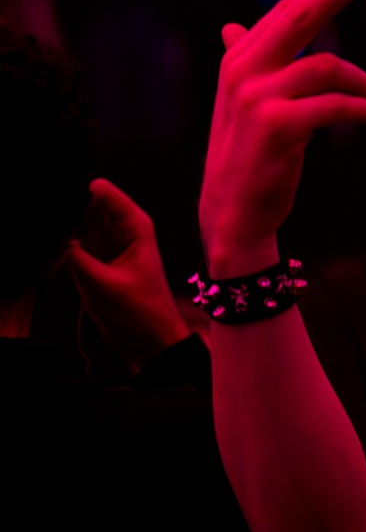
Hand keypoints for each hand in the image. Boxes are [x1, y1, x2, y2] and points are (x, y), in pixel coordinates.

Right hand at [63, 179, 190, 369]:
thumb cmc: (141, 313)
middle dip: (61, 215)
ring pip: (72, 223)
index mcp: (134, 225)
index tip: (54, 211)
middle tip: (51, 239)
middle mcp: (119, 229)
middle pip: (81, 203)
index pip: (99, 189)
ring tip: (51, 254)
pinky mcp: (92, 259)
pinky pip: (68, 243)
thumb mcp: (102, 282)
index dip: (73, 193)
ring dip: (58, 234)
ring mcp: (105, 243)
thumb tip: (50, 233)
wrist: (151, 342)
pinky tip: (48, 262)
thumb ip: (71, 253)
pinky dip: (57, 249)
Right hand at [199, 0, 365, 276]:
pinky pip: (332, 105)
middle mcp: (242, 69)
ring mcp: (255, 96)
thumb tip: (236, 27)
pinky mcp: (275, 125)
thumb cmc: (248, 153)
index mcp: (240, 58)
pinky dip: (361, 107)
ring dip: (362, 80)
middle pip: (299, 16)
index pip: (287, 10)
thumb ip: (247, 61)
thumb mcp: (244, 102)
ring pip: (325, 66)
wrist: (232, 210)